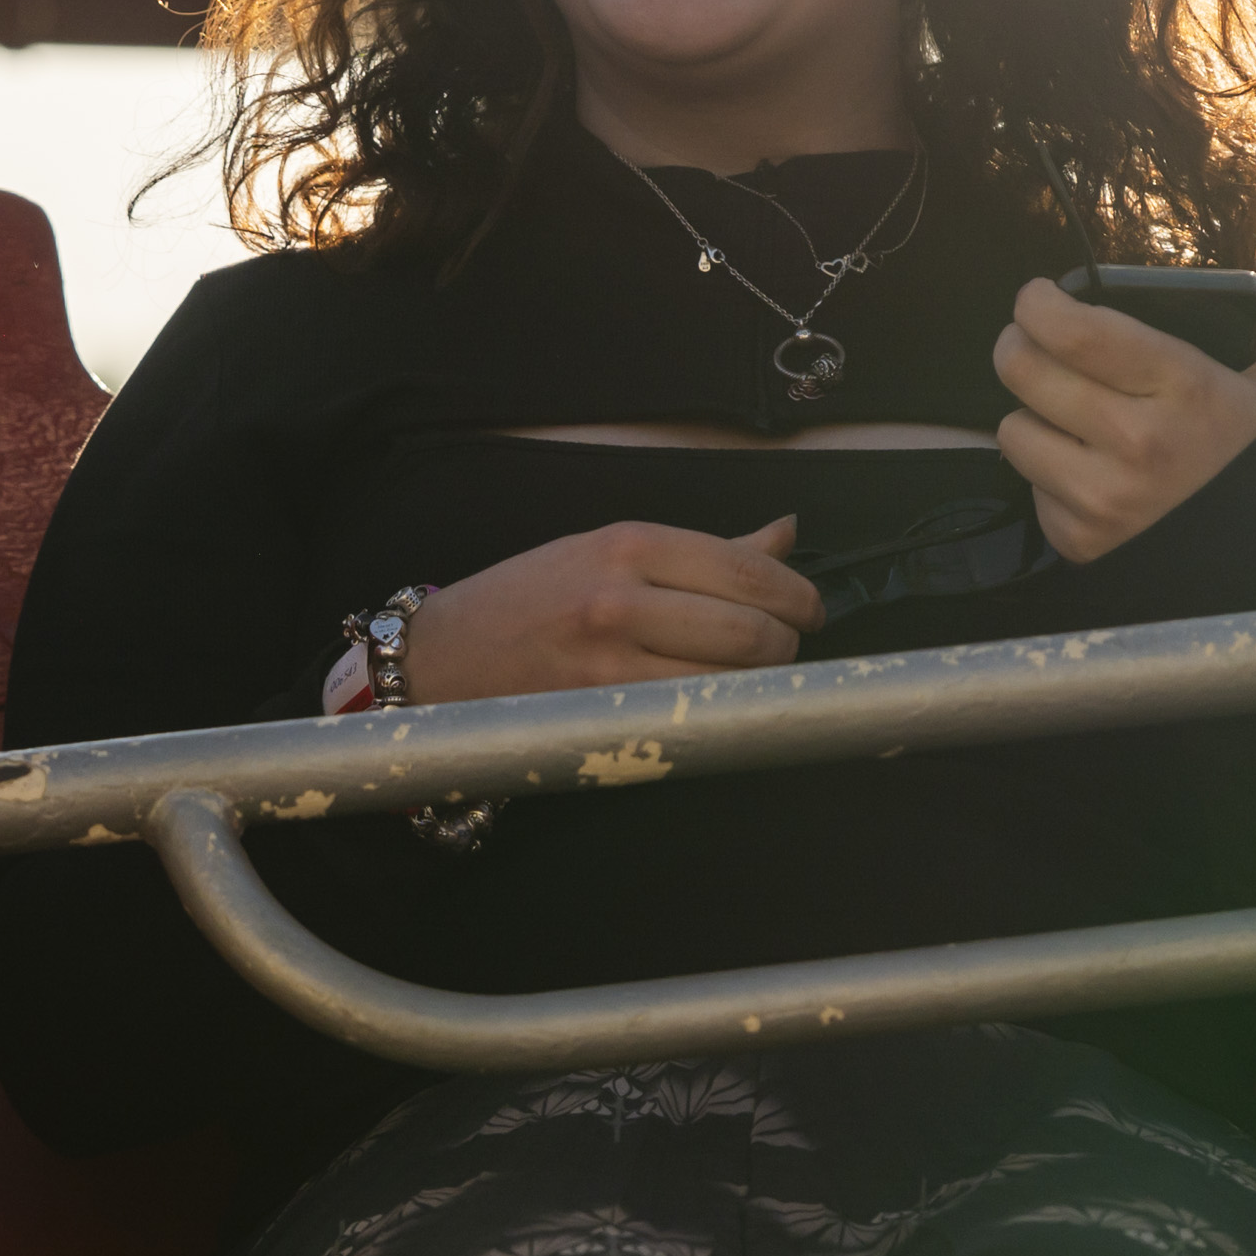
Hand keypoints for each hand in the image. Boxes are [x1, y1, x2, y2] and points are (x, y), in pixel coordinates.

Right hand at [403, 517, 822, 702]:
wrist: (445, 656)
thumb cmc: (530, 599)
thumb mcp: (609, 551)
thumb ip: (706, 551)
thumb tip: (786, 533)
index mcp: (630, 543)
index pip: (750, 570)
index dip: (799, 597)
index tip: (810, 612)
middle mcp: (621, 596)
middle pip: (752, 631)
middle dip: (786, 647)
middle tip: (783, 652)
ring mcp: (609, 661)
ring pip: (730, 683)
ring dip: (758, 689)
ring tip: (752, 683)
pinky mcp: (598, 714)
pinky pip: (690, 721)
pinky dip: (719, 719)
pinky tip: (716, 711)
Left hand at [993, 277, 1255, 561]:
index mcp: (1184, 389)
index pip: (1076, 332)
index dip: (1038, 304)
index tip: (1036, 297)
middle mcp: (1138, 443)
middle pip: (1024, 370)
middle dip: (1017, 344)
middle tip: (1030, 341)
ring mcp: (1104, 497)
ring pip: (1013, 429)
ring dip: (1031, 414)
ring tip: (1065, 413)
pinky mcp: (1079, 539)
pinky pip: (1029, 485)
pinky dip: (1047, 472)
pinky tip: (1083, 467)